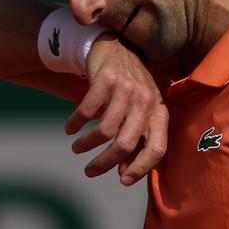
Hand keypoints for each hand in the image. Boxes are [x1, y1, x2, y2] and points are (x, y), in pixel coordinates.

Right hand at [64, 33, 168, 185]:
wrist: (117, 46)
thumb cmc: (130, 88)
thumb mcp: (140, 112)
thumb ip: (136, 140)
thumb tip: (123, 174)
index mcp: (159, 113)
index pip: (157, 148)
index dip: (141, 168)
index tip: (123, 181)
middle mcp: (146, 102)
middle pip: (125, 144)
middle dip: (105, 163)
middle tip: (90, 171)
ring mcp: (126, 89)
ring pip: (105, 130)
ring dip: (86, 144)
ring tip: (77, 148)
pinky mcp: (106, 79)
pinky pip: (86, 110)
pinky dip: (75, 123)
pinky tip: (69, 128)